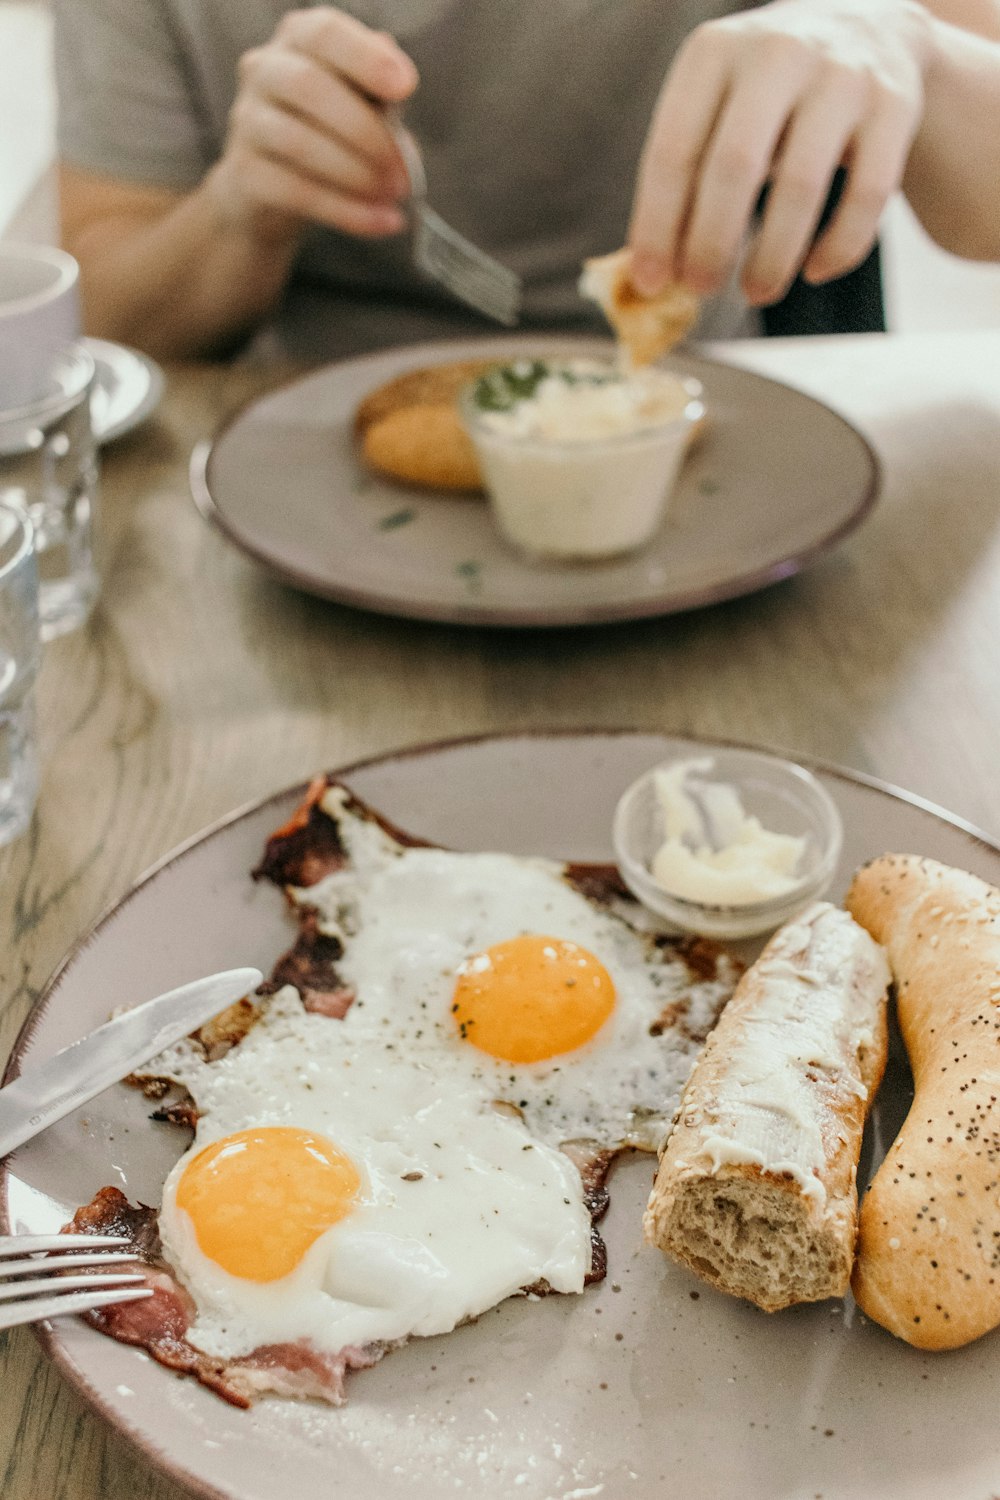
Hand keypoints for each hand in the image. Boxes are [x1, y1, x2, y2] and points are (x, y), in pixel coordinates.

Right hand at [205, 7, 417, 244]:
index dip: (366, 58)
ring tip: (394, 195)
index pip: (325, 33)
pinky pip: (297, 192)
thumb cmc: (327, 133)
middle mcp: (264, 69)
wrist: (270, 192)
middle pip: (311, 87)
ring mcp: (247, 120)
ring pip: (301, 143)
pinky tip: (381, 221)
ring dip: (357, 174)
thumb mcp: (361, 106)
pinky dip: (347, 211)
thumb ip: (381, 95)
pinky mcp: (243, 172)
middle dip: (366, 131)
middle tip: (403, 170)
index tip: (405, 87)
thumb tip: (399, 89)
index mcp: (299, 39)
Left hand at [628, 0, 932, 305]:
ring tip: (756, 292)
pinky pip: (866, 196)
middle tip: (701, 289)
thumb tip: (654, 275)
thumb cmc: (766, 92)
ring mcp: (841, 75)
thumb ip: (684, 176)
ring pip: (801, 187)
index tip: (650, 282)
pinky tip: (814, 271)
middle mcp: (778, 52)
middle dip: (711, 245)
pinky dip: (838, 248)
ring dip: (772, 258)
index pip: (673, 151)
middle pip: (734, 168)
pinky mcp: (894, 105)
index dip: (657, 226)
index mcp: (714, 51)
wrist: (868, 25)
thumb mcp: (716, 104)